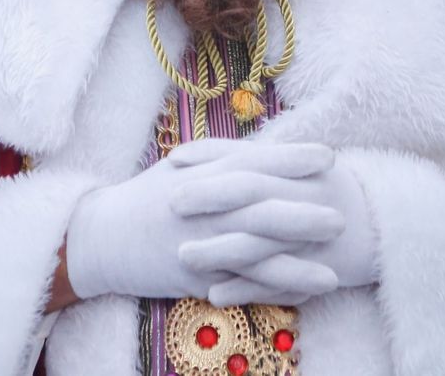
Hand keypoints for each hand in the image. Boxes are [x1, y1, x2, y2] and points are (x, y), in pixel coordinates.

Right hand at [64, 140, 342, 302]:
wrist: (103, 237)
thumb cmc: (149, 196)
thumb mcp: (183, 166)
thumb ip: (225, 156)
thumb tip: (270, 146)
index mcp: (202, 173)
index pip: (253, 162)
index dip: (292, 159)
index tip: (330, 156)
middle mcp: (203, 208)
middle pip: (258, 209)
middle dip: (303, 213)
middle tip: (342, 215)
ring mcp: (198, 245)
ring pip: (253, 255)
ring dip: (295, 265)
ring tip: (333, 272)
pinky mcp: (193, 279)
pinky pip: (239, 287)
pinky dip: (272, 293)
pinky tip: (302, 297)